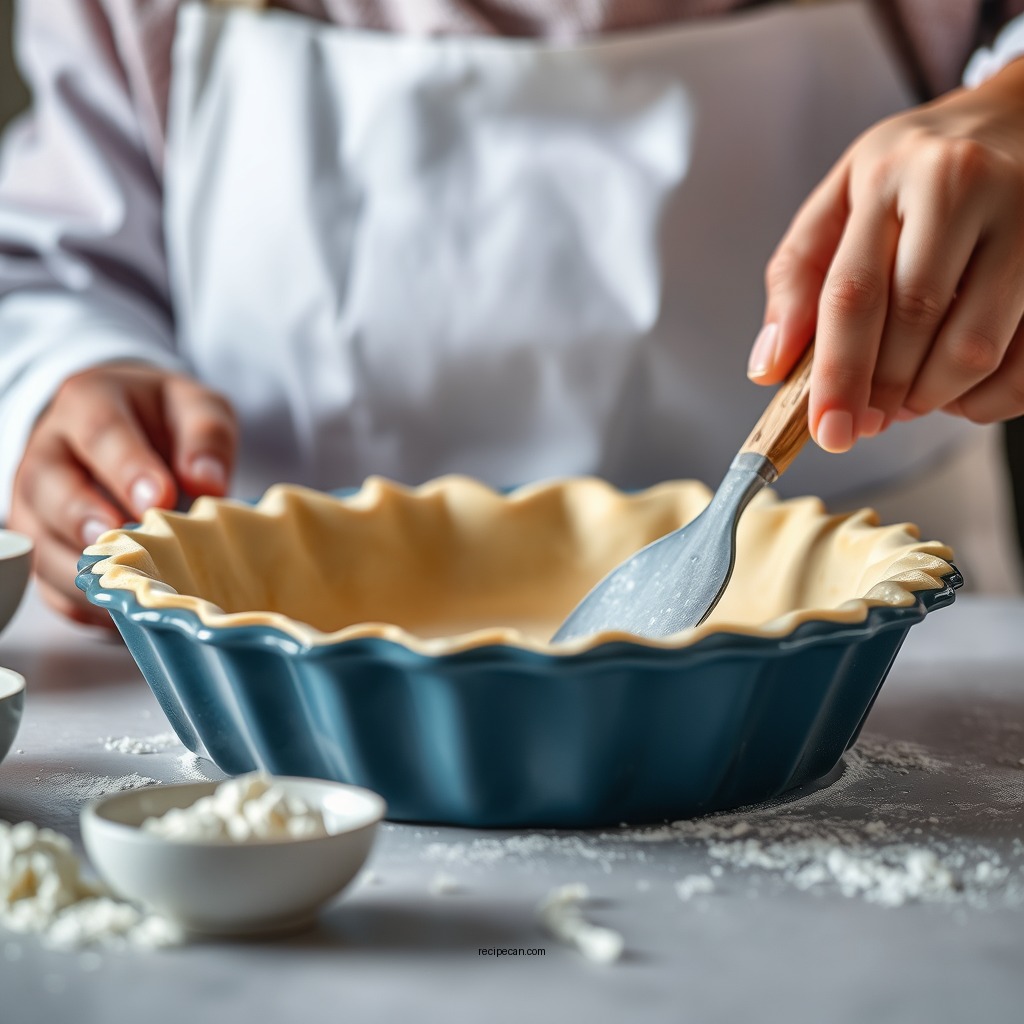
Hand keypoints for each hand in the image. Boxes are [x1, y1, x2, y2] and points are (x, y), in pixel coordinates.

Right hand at [8, 363, 237, 626]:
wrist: (130, 426)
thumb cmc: (164, 419)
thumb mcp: (196, 406)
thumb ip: (205, 434)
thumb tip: (207, 480)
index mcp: (89, 402)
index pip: (99, 432)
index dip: (126, 467)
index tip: (158, 499)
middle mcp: (49, 451)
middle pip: (49, 487)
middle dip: (86, 520)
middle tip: (128, 546)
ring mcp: (36, 502)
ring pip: (38, 542)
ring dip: (82, 571)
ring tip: (132, 589)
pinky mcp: (44, 545)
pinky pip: (46, 583)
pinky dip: (82, 603)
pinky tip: (124, 611)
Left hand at [750, 57, 1023, 451]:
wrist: (1019, 115)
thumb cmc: (914, 170)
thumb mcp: (841, 200)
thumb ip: (798, 278)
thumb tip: (769, 367)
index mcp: (890, 175)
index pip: (854, 294)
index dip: (837, 373)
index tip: (826, 430)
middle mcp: (963, 186)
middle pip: (916, 322)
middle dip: (883, 391)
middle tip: (866, 420)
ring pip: (977, 345)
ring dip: (934, 396)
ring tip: (907, 400)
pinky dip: (990, 396)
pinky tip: (959, 389)